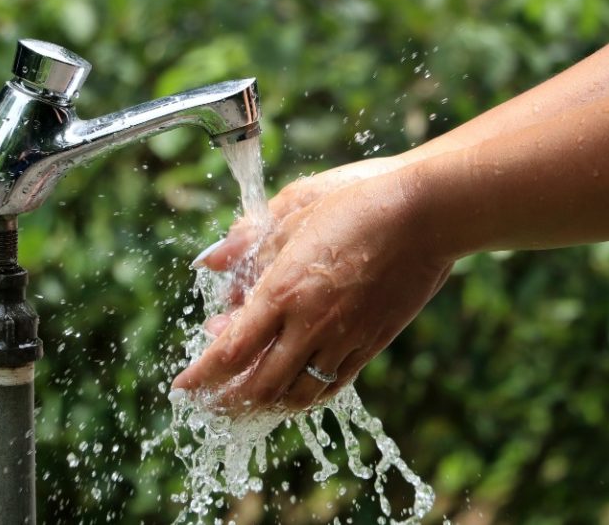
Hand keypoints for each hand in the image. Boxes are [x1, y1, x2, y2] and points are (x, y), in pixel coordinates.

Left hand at [173, 167, 455, 410]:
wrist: (426, 214)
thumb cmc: (358, 202)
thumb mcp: (294, 211)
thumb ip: (248, 242)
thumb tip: (209, 261)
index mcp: (283, 291)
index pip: (230, 351)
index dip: (202, 376)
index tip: (182, 388)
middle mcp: (310, 325)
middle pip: (258, 385)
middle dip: (227, 402)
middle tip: (209, 406)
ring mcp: (344, 339)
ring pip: (296, 394)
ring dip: (265, 405)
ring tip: (246, 404)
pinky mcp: (371, 343)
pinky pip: (332, 384)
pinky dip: (304, 397)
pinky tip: (293, 392)